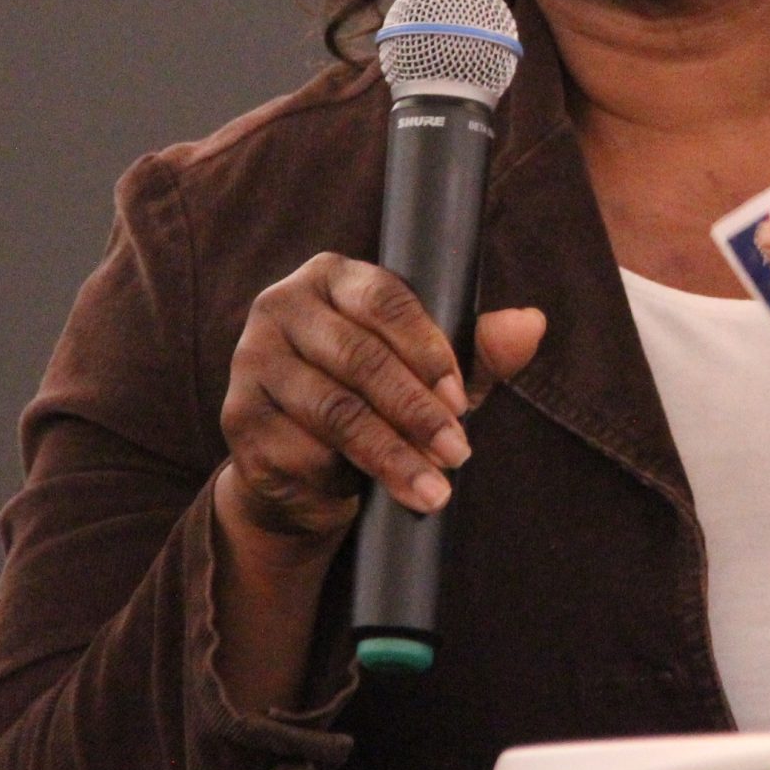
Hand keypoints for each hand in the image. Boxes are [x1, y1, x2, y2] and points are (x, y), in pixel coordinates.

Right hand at [215, 252, 545, 558]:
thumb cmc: (377, 401)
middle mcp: (280, 306)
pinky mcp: (238, 419)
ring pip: (334, 410)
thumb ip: (479, 348)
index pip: (384, 298)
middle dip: (416, 411)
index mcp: (332, 277)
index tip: (462, 399)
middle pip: (359, 357)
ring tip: (435, 489)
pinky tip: (372, 492)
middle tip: (459, 453)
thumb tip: (530, 324)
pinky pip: (301, 449)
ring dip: (391, 454)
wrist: (303, 468)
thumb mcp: (431, 374)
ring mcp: (252, 362)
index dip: (428, 349)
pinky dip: (345, 475)